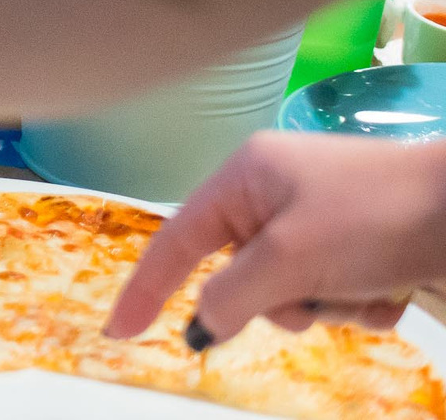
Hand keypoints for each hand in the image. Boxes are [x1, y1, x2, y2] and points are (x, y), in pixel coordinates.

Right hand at [108, 133, 445, 343]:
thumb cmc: (372, 216)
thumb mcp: (292, 257)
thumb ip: (233, 293)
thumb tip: (201, 325)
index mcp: (246, 177)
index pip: (176, 239)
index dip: (145, 288)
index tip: (118, 332)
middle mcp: (277, 194)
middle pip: (243, 276)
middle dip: (283, 300)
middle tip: (316, 296)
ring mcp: (321, 220)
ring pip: (294, 293)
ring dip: (330, 305)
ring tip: (368, 286)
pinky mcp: (361, 245)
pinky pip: (336, 294)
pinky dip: (361, 302)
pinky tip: (392, 286)